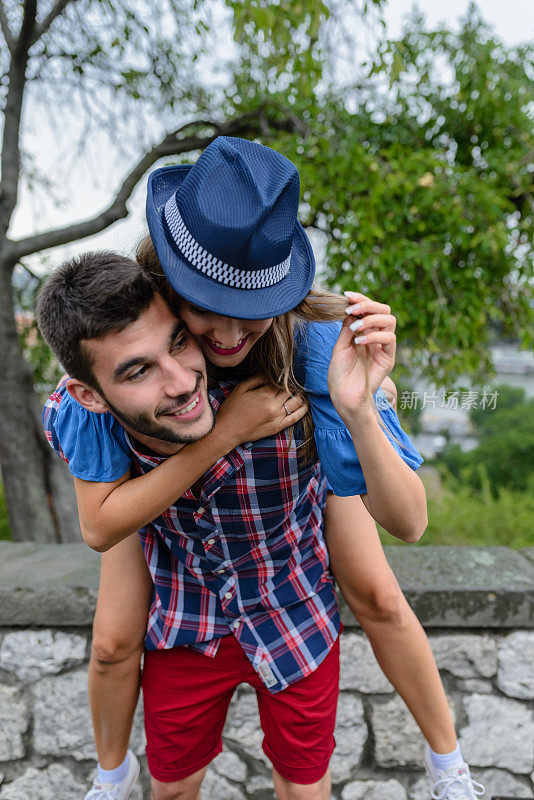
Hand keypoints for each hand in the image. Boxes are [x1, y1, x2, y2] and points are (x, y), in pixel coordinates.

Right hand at [215, 375, 307, 448]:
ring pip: (296, 402)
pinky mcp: (278, 427)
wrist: (228, 430)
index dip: (283, 377)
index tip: (283, 375)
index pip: (282, 381)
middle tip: (291, 382)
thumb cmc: (232, 408)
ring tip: (298, 390)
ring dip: (299, 395)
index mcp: (265, 394)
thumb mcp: (241, 388)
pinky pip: (296, 417)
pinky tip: (305, 403)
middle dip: (292, 385)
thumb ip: (257, 378)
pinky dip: (303, 409)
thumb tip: (270, 373)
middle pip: (291, 391)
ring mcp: (278, 417)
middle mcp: (274, 406)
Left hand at [327, 291, 395, 420]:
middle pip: (384, 310)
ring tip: (355, 329)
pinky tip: (359, 341)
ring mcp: (383, 347)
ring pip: (390, 320)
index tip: (347, 295)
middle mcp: (376, 337)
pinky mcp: (388, 358)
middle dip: (368, 304)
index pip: (369, 309)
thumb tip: (352, 307)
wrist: (343, 396)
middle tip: (353, 309)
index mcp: (364, 332)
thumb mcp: (340, 346)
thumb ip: (348, 327)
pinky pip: (389, 338)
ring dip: (371, 319)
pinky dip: (374, 335)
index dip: (361, 299)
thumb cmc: (339, 374)